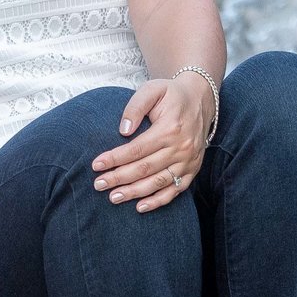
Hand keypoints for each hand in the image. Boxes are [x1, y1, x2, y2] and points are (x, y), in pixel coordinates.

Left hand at [92, 73, 214, 211]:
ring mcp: (189, 161)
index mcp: (170, 128)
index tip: (96, 165)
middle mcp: (181, 148)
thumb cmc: (171, 94)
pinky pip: (176, 190)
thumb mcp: (153, 90)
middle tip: (98, 184)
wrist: (201, 99)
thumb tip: (123, 130)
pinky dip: (158, 201)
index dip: (115, 158)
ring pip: (158, 182)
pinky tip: (140, 207)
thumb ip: (136, 106)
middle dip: (119, 178)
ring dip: (135, 192)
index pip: (137, 149)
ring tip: (113, 197)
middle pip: (145, 168)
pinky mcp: (193, 170)